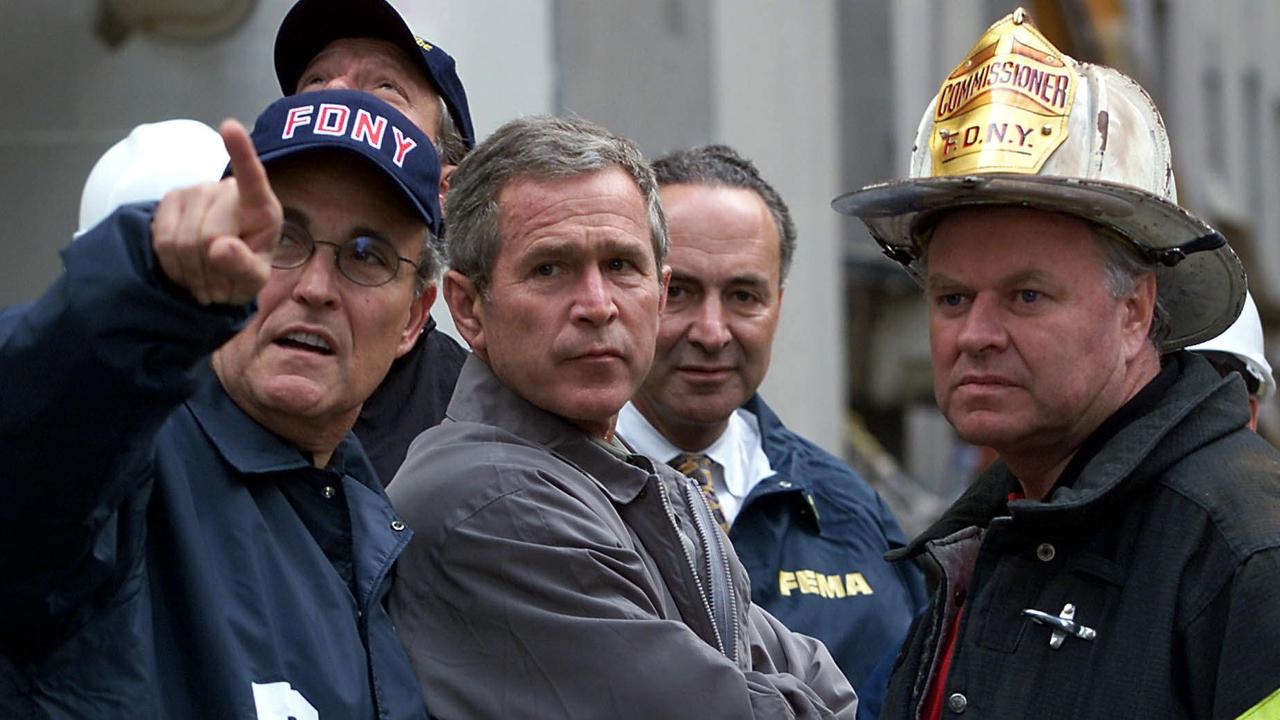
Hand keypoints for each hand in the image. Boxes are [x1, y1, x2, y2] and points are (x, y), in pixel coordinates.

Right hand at [151, 119, 281, 305]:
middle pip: (209, 236)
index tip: (230, 126)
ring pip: (182, 241)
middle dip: (212, 271)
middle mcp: (226, 190)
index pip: (252, 177)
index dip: (240, 152)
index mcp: (260, 205)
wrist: (215, 274)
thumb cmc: (243, 269)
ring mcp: (195, 191)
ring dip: (192, 273)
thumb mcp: (254, 279)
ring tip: (205, 281)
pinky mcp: (168, 201)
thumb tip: (220, 247)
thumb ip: (245, 266)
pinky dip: (173, 265)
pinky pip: (162, 240)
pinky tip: (186, 270)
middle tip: (219, 288)